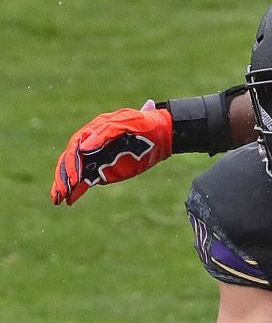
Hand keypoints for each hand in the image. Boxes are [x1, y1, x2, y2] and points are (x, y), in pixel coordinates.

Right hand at [51, 103, 172, 204]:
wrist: (163, 134)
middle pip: (70, 161)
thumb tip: (84, 147)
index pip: (75, 147)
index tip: (75, 178)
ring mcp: (97, 159)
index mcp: (93, 131)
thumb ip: (105, 133)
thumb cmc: (145, 124)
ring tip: (57, 199)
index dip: (72, 163)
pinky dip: (77, 189)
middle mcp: (91, 146)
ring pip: (75, 172)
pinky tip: (68, 200)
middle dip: (64, 177)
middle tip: (62, 192)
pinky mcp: (105, 170)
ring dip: (65, 185)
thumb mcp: (127, 122)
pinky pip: (87, 180)